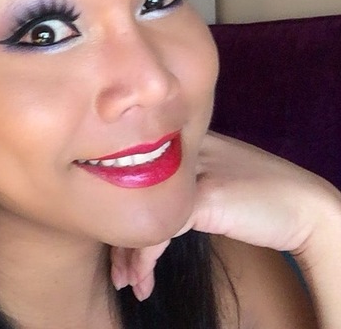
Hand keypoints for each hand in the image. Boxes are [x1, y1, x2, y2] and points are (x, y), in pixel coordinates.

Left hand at [111, 131, 340, 299]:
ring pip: (140, 213)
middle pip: (130, 193)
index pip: (133, 174)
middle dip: (119, 237)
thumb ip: (181, 177)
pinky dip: (146, 259)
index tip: (117, 244)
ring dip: (129, 255)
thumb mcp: (212, 175)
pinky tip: (143, 280)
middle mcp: (181, 150)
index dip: (119, 210)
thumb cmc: (259, 195)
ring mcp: (191, 172)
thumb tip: (146, 204)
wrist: (305, 206)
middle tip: (116, 270)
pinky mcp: (204, 196)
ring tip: (127, 282)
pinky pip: (160, 230)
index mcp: (181, 140)